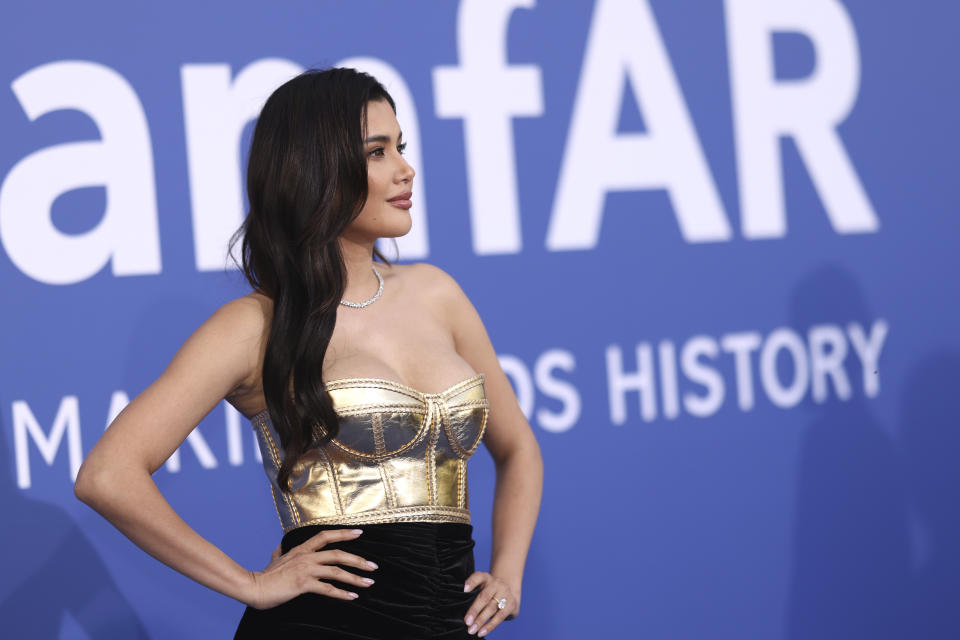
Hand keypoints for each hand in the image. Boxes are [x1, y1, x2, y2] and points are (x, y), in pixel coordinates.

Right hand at [245, 528, 377, 608]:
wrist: (253, 587)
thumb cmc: (264, 575)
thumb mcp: (274, 559)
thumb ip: (280, 552)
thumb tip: (279, 549)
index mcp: (301, 549)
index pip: (325, 536)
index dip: (343, 533)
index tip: (359, 533)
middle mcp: (306, 557)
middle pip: (338, 554)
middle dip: (358, 559)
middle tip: (373, 565)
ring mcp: (305, 570)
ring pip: (336, 571)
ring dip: (355, 577)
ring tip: (368, 582)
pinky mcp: (303, 584)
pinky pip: (327, 589)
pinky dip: (341, 593)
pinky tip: (352, 596)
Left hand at [463, 571, 519, 636]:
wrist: (509, 592)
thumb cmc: (488, 593)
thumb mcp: (481, 588)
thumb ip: (472, 595)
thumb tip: (459, 611)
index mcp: (485, 577)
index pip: (477, 577)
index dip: (471, 583)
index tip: (463, 590)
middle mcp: (496, 583)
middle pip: (484, 596)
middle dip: (474, 610)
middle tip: (467, 621)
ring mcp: (505, 592)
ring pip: (491, 608)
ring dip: (481, 621)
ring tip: (472, 630)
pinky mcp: (511, 603)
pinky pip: (500, 616)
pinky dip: (490, 626)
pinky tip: (481, 632)